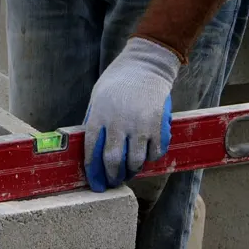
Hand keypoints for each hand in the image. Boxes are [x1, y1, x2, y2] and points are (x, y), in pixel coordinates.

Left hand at [83, 38, 180, 191]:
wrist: (146, 65)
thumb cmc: (118, 81)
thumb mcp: (98, 98)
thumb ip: (95, 122)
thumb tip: (92, 150)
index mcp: (99, 116)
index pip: (91, 151)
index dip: (93, 171)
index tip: (96, 183)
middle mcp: (118, 123)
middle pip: (113, 161)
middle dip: (113, 177)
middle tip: (114, 182)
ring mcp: (139, 125)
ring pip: (135, 161)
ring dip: (132, 171)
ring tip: (130, 171)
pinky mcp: (157, 125)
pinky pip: (154, 152)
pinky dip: (150, 158)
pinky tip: (146, 155)